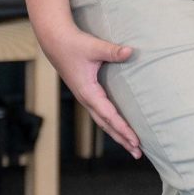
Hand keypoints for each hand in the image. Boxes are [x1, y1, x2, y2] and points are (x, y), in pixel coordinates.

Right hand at [34, 19, 139, 157]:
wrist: (55, 41)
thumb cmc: (74, 44)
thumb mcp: (94, 47)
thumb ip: (113, 51)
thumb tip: (130, 52)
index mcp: (88, 92)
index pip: (109, 116)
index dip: (123, 129)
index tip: (136, 141)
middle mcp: (86, 99)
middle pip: (106, 125)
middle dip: (122, 140)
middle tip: (138, 153)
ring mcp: (85, 97)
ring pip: (102, 121)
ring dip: (117, 134)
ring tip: (132, 146)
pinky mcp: (86, 93)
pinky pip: (100, 113)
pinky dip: (111, 123)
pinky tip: (119, 127)